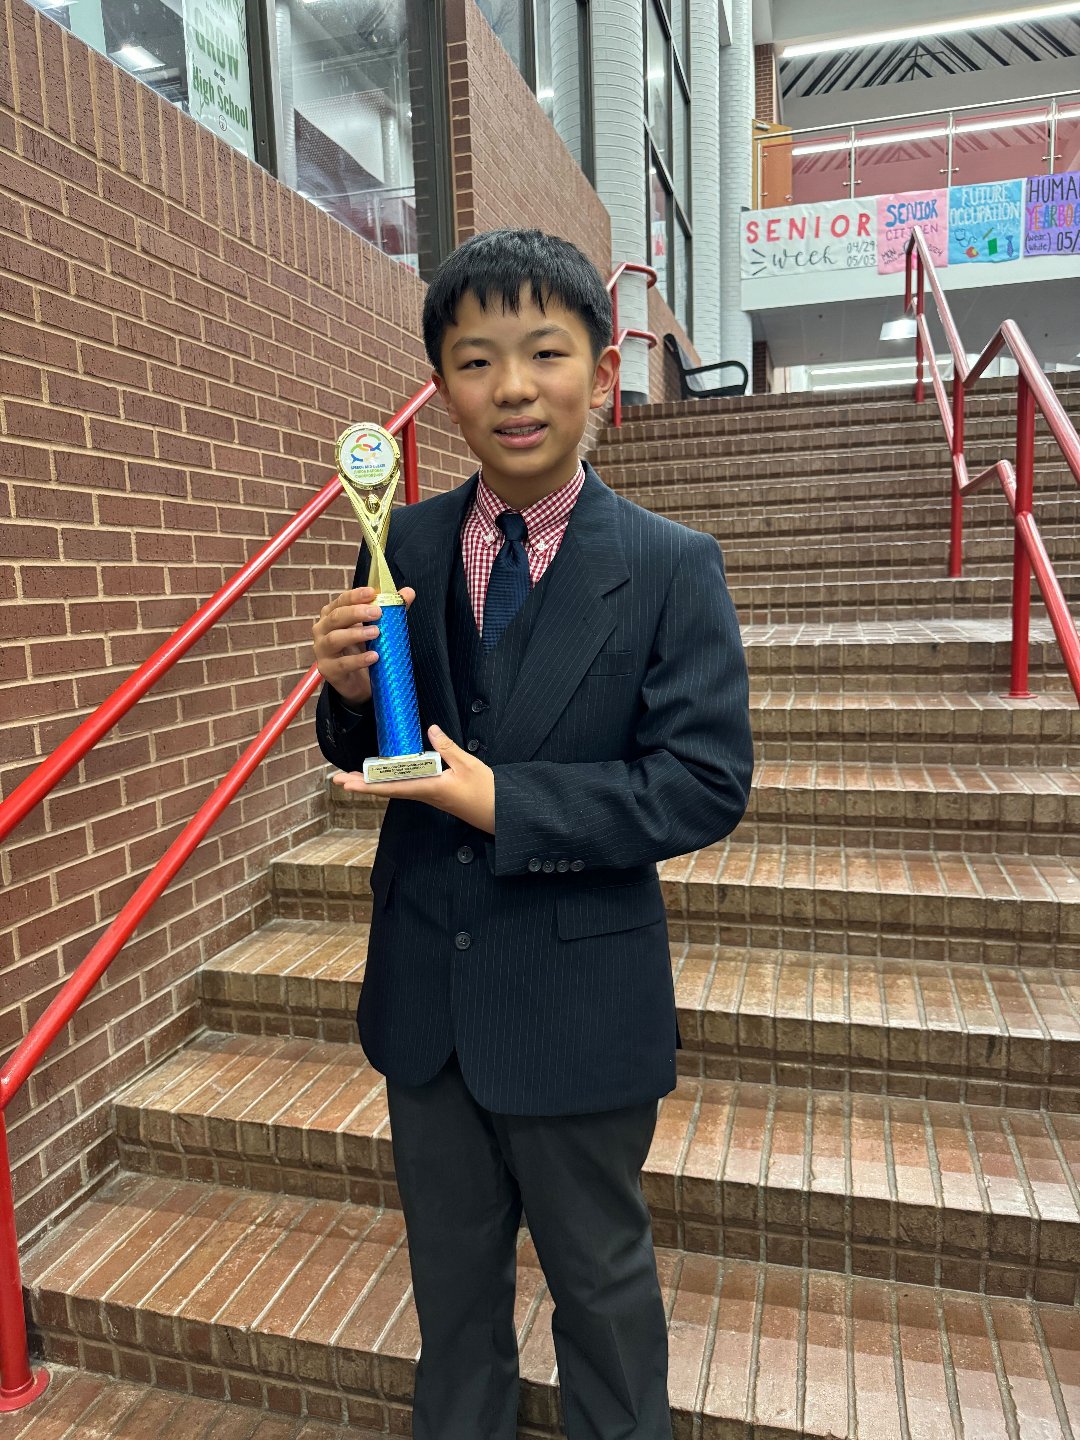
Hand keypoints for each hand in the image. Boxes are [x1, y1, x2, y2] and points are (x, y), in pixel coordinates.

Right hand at [312, 585, 415, 708]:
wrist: (359, 681)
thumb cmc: (363, 648)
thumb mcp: (376, 627)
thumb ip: (391, 610)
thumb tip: (408, 592)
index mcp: (332, 615)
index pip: (341, 601)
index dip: (355, 596)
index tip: (372, 593)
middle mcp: (322, 630)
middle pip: (336, 617)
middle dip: (356, 613)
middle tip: (377, 612)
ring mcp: (322, 650)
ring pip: (334, 639)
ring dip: (356, 634)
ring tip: (376, 632)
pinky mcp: (328, 670)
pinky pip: (342, 664)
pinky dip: (359, 660)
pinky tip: (374, 656)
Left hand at [331, 726, 495, 833]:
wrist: (498, 813)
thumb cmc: (485, 792)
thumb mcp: (468, 765)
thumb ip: (448, 747)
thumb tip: (431, 730)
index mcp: (429, 788)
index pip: (391, 787)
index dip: (367, 785)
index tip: (347, 783)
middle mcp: (423, 793)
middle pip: (386, 789)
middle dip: (361, 785)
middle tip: (337, 779)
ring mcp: (427, 794)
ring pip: (393, 788)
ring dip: (372, 783)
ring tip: (352, 777)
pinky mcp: (433, 792)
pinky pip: (405, 786)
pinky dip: (389, 781)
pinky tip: (383, 776)